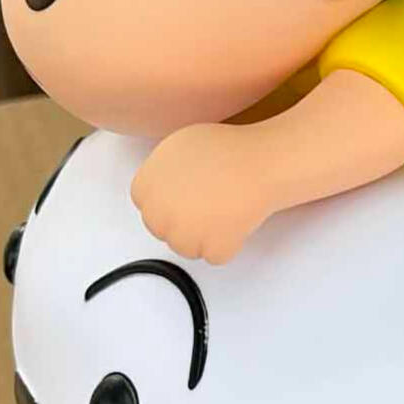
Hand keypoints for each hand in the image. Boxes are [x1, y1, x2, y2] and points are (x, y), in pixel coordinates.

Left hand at [132, 125, 278, 261]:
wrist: (258, 164)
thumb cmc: (226, 150)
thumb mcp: (177, 147)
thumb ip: (162, 173)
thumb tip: (164, 187)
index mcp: (145, 187)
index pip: (146, 207)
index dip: (168, 205)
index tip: (186, 200)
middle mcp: (157, 214)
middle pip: (164, 231)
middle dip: (183, 224)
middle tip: (207, 208)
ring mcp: (182, 236)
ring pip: (187, 249)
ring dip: (204, 237)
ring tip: (223, 212)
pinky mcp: (210, 250)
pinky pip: (215, 256)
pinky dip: (228, 245)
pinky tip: (236, 221)